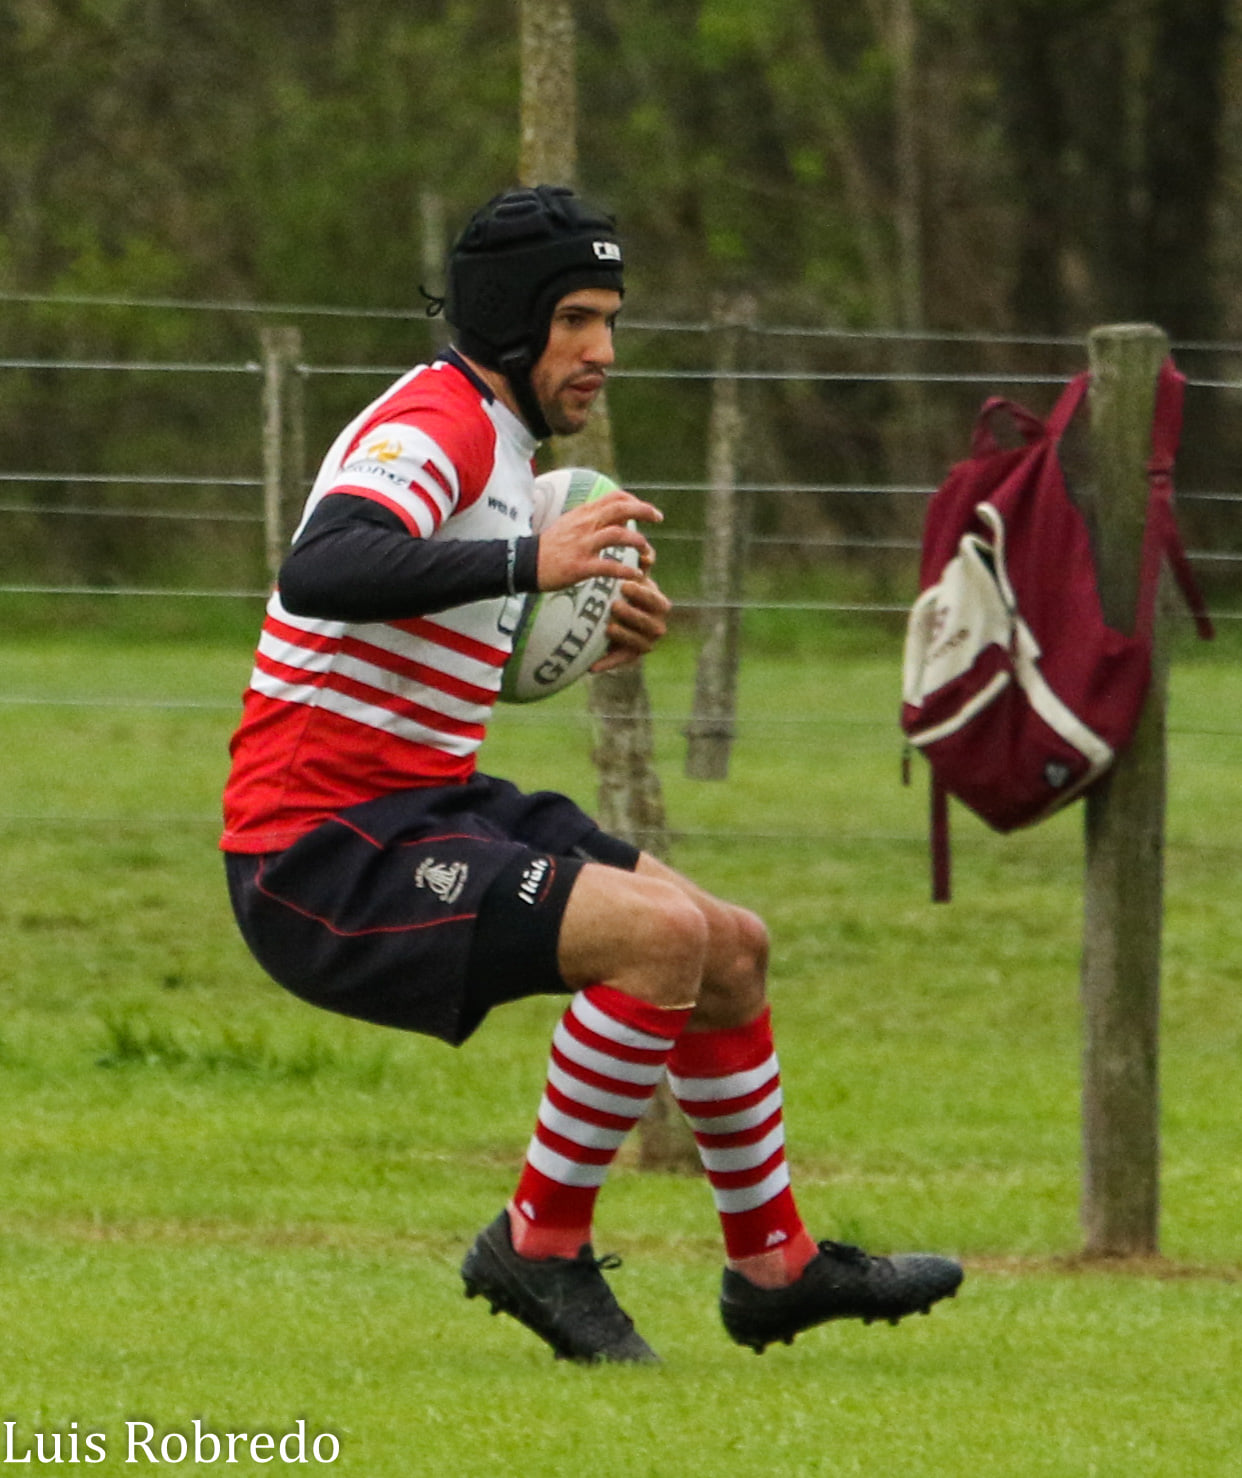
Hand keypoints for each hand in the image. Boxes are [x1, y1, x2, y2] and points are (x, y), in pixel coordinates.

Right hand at [536, 489, 661, 591]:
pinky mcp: (579, 566)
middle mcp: (585, 525)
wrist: (525, 563)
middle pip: (620, 509)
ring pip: (617, 535)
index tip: (648, 511)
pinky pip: (608, 566)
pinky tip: (636, 576)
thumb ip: (593, 517)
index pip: (614, 498)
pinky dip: (625, 570)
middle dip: (643, 511)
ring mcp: (583, 545)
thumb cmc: (550, 545)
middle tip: (659, 518)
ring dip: (638, 542)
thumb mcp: (571, 523)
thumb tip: (617, 513)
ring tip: (647, 551)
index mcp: (584, 513)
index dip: (635, 501)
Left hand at [591, 573, 671, 672]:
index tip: (625, 586)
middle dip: (633, 614)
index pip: (657, 600)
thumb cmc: (621, 589)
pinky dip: (607, 663)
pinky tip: (593, 666)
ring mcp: (645, 642)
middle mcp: (656, 624)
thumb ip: (637, 564)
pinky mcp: (631, 655)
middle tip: (614, 605)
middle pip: (650, 623)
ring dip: (625, 635)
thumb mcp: (628, 576)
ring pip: (640, 642)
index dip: (643, 594)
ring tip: (608, 627)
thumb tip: (646, 555)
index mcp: (658, 603)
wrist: (607, 610)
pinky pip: (621, 660)